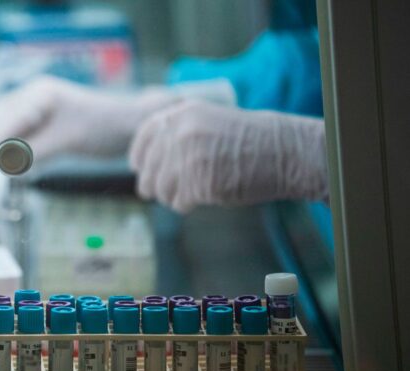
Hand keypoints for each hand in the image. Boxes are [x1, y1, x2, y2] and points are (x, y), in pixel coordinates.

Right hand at [0, 76, 177, 183]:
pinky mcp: (40, 120)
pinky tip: (4, 169)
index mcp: (39, 95)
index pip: (3, 122)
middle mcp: (32, 96)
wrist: (128, 124)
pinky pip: (14, 135)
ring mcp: (35, 107)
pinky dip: (6, 152)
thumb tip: (2, 169)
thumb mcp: (67, 141)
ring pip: (2, 130)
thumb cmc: (103, 128)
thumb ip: (33, 153)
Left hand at [129, 100, 327, 212]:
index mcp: (182, 115)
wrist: (282, 151)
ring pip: (161, 188)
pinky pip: (179, 201)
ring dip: (169, 196)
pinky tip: (196, 201)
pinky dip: (184, 205)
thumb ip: (177, 135)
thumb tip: (144, 163)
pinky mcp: (200, 183)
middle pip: (149, 168)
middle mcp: (182, 133)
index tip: (138, 167)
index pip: (145, 137)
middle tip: (157, 192)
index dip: (138, 156)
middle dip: (152, 184)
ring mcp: (190, 158)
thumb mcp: (207, 123)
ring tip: (185, 195)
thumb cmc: (247, 141)